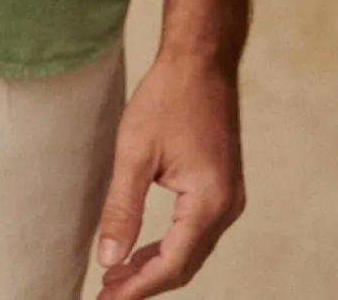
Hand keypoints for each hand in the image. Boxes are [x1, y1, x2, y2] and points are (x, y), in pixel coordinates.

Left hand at [94, 50, 246, 295]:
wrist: (201, 59)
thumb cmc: (168, 97)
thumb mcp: (135, 151)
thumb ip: (122, 209)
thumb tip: (108, 260)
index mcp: (209, 201)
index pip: (172, 263)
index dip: (138, 287)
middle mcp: (228, 206)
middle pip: (185, 263)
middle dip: (145, 282)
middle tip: (107, 295)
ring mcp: (230, 198)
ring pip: (192, 250)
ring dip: (156, 266)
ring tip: (117, 278)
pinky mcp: (224, 187)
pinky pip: (197, 231)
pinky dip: (170, 246)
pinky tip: (142, 249)